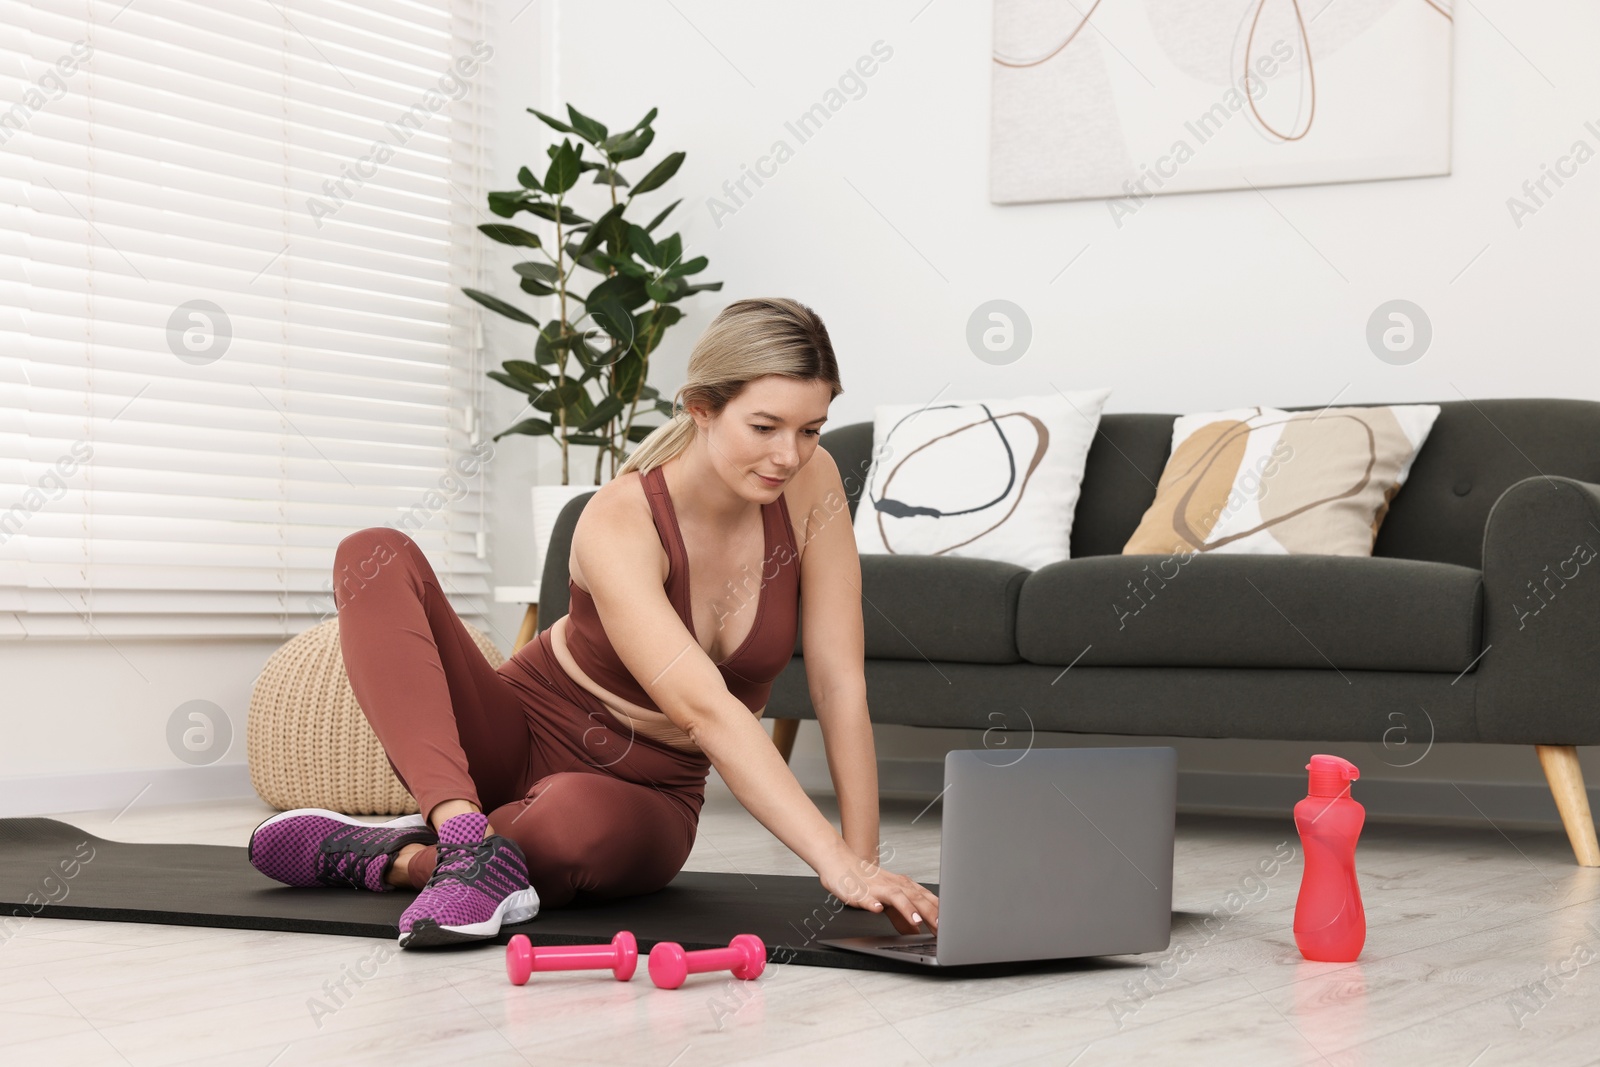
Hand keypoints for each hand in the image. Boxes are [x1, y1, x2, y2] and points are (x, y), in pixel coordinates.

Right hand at [818, 846, 938, 934]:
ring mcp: (877, 888)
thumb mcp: (888, 900)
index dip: (940, 913)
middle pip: (916, 897)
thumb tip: (918, 931)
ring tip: (916, 921)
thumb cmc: (865, 881)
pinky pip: (866, 897)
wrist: (839, 863)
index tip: (952, 927)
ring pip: (896, 896)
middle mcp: (893, 885)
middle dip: (931, 913)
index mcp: (903, 886)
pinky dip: (872, 904)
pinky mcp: (859, 892)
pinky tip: (876, 909)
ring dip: (907, 908)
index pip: (927, 899)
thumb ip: (902, 916)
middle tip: (942, 928)